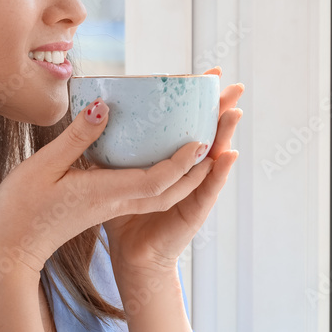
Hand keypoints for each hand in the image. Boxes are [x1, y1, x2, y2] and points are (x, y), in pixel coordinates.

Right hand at [0, 97, 216, 285]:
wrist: (11, 250)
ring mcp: (112, 207)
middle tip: (217, 132)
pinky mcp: (105, 207)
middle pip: (171, 188)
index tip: (201, 138)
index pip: (157, 180)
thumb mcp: (44, 165)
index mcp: (105, 194)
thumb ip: (77, 137)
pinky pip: (147, 193)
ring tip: (203, 143)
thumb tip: (105, 107)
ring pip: (163, 193)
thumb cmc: (21, 209)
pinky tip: (160, 156)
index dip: (182, 161)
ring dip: (188, 172)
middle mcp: (116, 202)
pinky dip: (165, 176)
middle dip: (199, 163)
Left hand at [102, 66, 243, 276]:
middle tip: (235, 86)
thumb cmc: (105, 214)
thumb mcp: (99, 171)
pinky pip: (205, 193)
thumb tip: (96, 111)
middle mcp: (182, 176)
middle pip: (207, 137)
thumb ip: (101, 144)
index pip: (186, 126)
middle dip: (222, 112)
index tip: (207, 74)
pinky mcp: (190, 215)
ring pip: (211, 162)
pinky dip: (217, 175)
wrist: (120, 256)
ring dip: (225, 136)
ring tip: (234, 112)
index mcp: (163, 162)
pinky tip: (226, 156)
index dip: (199, 102)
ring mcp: (190, 195)